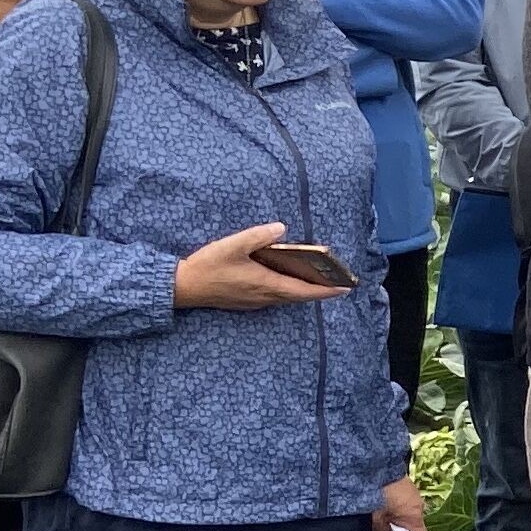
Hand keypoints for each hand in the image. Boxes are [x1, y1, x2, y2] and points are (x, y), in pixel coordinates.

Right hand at [176, 224, 348, 309]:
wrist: (185, 287)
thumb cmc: (208, 266)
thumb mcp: (233, 245)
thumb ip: (258, 236)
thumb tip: (282, 228)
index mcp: (266, 284)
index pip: (304, 291)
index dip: (326, 290)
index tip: (345, 289)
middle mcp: (265, 297)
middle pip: (299, 296)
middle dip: (320, 291)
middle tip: (338, 284)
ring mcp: (256, 302)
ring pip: (287, 298)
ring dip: (304, 291)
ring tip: (319, 280)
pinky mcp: (247, 302)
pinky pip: (275, 298)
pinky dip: (288, 290)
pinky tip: (287, 280)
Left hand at [374, 477, 428, 530]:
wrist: (377, 465)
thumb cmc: (379, 492)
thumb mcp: (376, 518)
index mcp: (414, 517)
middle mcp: (418, 506)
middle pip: (415, 527)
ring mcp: (414, 494)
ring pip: (410, 513)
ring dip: (399, 518)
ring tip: (382, 518)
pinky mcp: (408, 486)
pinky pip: (406, 502)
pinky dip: (398, 507)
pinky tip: (384, 505)